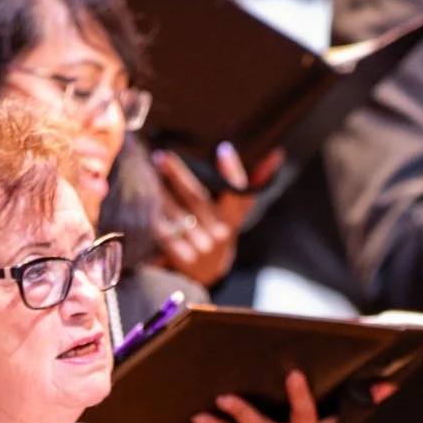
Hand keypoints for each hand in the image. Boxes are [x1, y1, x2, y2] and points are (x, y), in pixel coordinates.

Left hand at [151, 145, 254, 288]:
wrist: (205, 273)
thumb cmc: (219, 230)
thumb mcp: (235, 213)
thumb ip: (253, 184)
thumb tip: (276, 154)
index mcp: (235, 221)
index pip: (240, 193)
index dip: (233, 172)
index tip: (224, 149)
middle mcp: (220, 234)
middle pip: (197, 198)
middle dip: (178, 175)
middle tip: (162, 155)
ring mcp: (200, 247)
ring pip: (176, 212)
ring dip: (160, 190)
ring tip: (147, 170)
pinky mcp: (180, 256)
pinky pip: (164, 229)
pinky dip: (154, 211)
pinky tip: (146, 196)